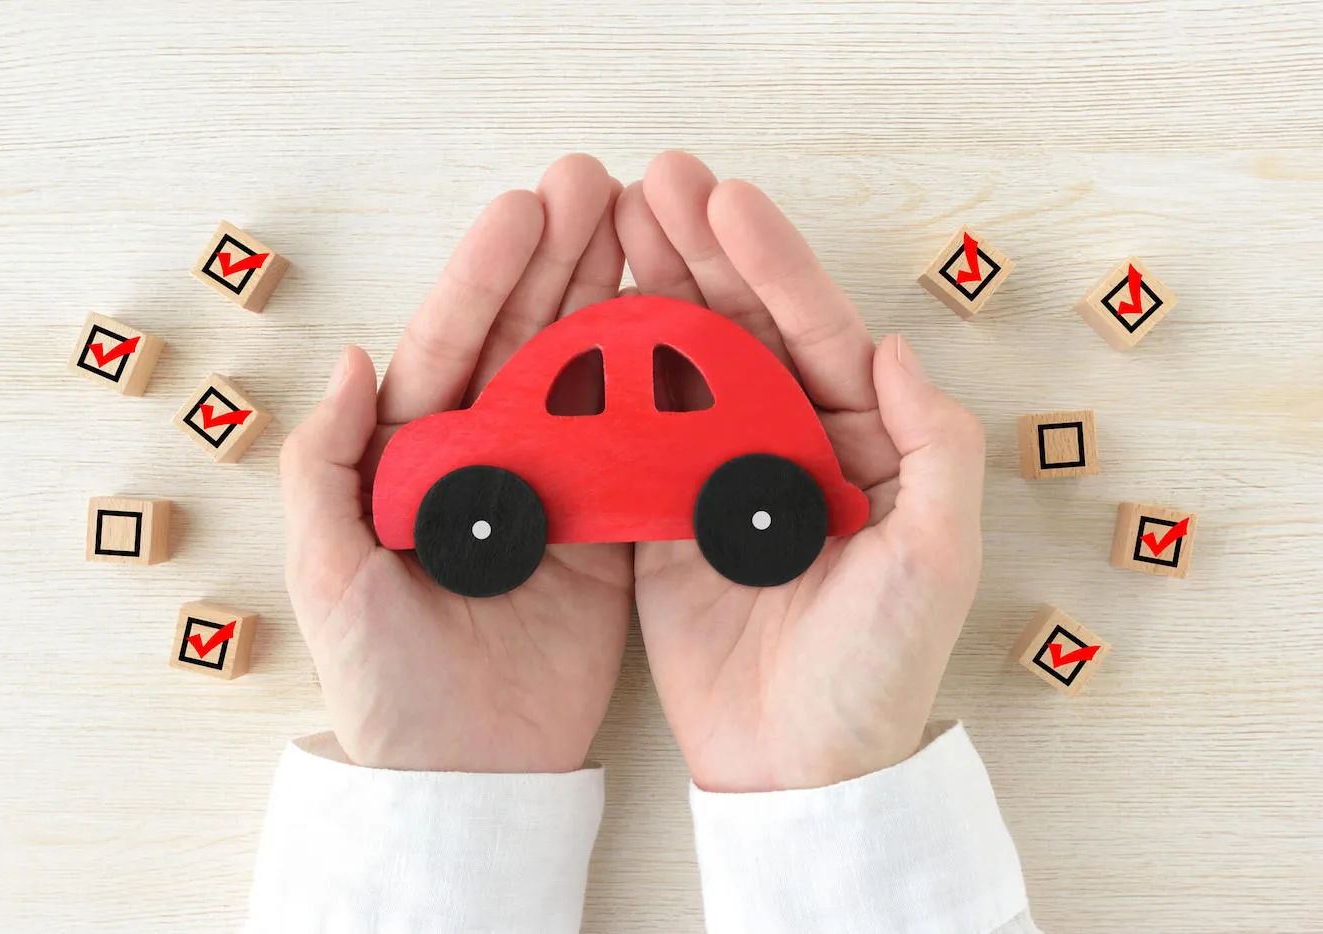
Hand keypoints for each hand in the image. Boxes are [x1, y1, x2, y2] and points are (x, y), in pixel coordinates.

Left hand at [280, 154, 632, 772]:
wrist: (466, 773)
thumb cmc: (382, 680)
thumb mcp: (330, 573)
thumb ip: (327, 467)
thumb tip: (352, 358)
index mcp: (416, 456)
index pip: (453, 345)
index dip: (486, 275)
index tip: (524, 208)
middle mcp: (490, 460)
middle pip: (527, 342)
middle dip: (559, 261)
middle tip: (599, 184)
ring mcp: (554, 491)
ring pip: (588, 378)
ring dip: (614, 303)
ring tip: (649, 232)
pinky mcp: (607, 532)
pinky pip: (638, 448)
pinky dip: (662, 392)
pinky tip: (685, 332)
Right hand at [616, 152, 985, 791]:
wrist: (796, 766)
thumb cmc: (879, 671)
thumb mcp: (936, 560)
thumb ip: (932, 450)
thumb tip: (895, 348)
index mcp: (858, 442)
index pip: (815, 332)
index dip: (773, 263)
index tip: (727, 200)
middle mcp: (786, 444)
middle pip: (740, 329)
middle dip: (699, 252)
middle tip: (652, 183)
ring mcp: (718, 475)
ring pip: (681, 365)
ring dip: (649, 292)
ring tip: (611, 225)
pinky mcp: (662, 516)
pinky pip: (631, 432)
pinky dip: (607, 377)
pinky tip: (580, 320)